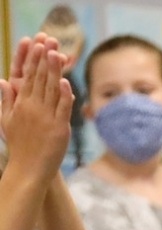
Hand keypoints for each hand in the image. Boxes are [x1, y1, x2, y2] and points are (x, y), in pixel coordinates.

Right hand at [1, 39, 71, 179]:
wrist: (29, 168)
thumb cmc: (20, 145)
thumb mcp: (7, 120)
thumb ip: (6, 99)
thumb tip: (2, 80)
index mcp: (21, 104)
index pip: (27, 76)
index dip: (32, 59)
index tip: (35, 44)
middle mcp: (32, 107)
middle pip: (39, 78)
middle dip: (44, 59)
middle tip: (48, 40)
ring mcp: (46, 117)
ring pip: (51, 89)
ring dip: (54, 71)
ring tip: (57, 53)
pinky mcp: (59, 128)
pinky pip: (62, 108)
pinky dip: (64, 95)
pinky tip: (66, 81)